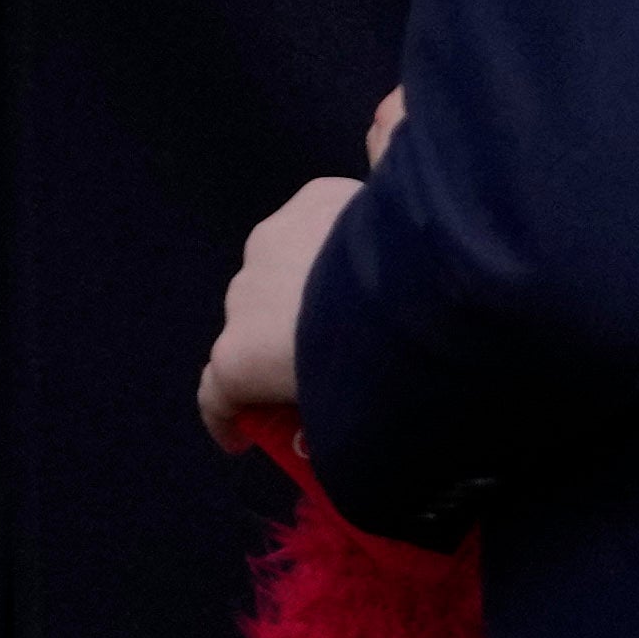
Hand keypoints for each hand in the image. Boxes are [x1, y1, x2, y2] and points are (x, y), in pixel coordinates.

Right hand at [202, 174, 357, 435]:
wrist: (423, 289)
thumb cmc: (381, 377)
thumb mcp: (350, 431)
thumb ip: (325, 431)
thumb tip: (323, 441)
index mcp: (239, 357)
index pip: (215, 391)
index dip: (227, 418)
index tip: (244, 438)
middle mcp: (244, 292)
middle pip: (254, 325)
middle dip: (280, 345)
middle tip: (331, 363)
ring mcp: (275, 237)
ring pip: (283, 267)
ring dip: (309, 287)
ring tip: (362, 299)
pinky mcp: (316, 196)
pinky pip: (319, 221)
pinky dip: (336, 239)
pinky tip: (377, 247)